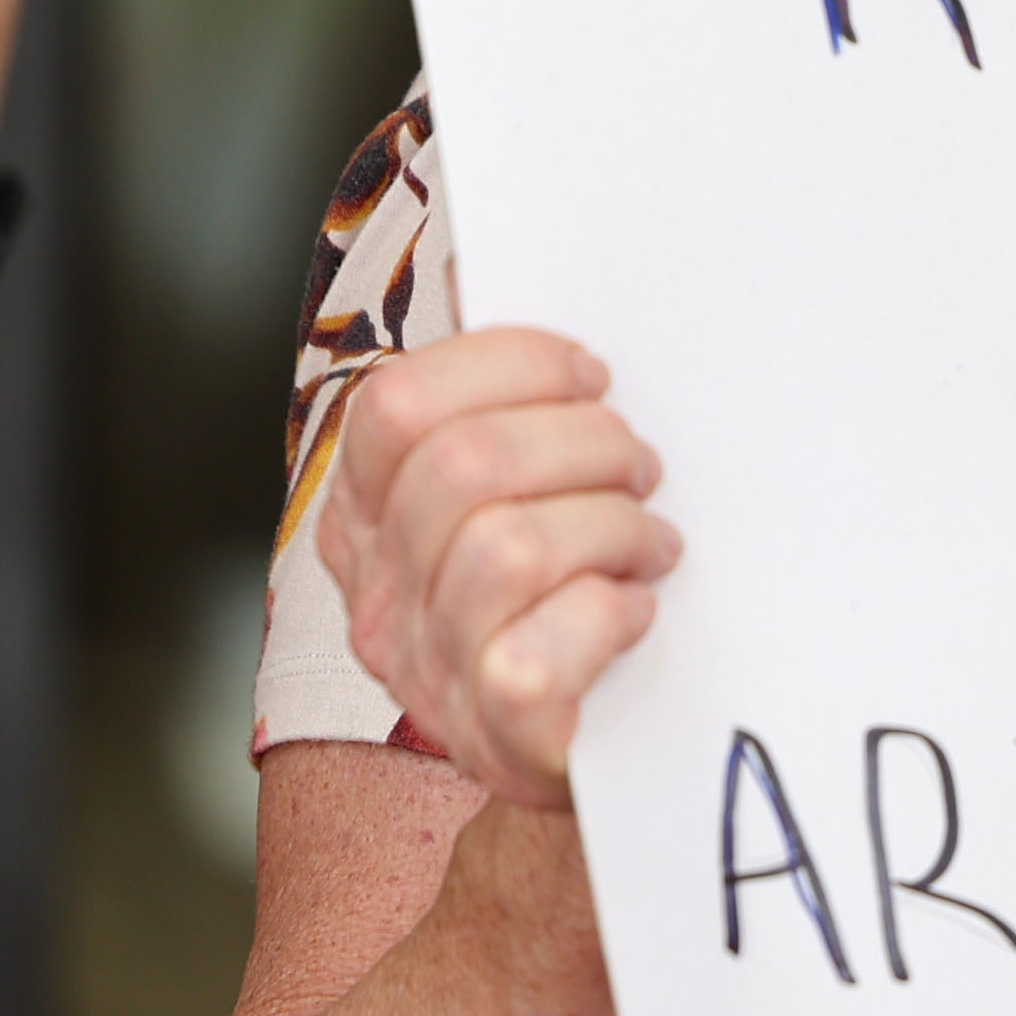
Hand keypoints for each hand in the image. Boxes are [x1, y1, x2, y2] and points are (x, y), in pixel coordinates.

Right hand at [317, 326, 684, 814]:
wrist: (595, 751)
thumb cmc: (563, 594)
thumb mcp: (513, 491)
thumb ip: (489, 398)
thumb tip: (477, 264)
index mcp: (365, 516)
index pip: (396, 403)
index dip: (509, 366)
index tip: (592, 376)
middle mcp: (378, 596)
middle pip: (464, 465)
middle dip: (585, 444)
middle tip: (642, 467)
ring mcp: (429, 674)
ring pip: (508, 548)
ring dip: (612, 528)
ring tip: (650, 543)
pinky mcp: (497, 740)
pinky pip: (539, 656)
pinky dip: (607, 618)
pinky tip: (634, 613)